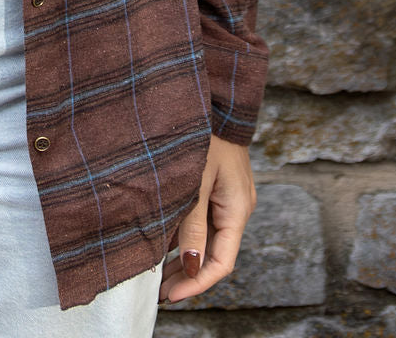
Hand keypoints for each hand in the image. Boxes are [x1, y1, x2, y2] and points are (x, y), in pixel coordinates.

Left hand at [158, 136, 255, 303]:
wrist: (217, 99)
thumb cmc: (205, 134)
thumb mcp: (195, 181)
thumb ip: (192, 224)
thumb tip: (190, 265)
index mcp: (237, 210)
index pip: (221, 263)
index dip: (197, 283)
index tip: (170, 296)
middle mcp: (237, 208)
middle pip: (214, 254)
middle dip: (188, 276)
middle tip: (159, 293)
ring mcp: (229, 198)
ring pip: (208, 239)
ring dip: (185, 258)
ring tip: (158, 276)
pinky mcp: (219, 188)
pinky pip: (204, 221)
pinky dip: (187, 236)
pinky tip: (165, 244)